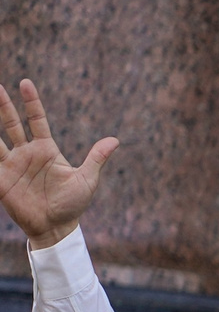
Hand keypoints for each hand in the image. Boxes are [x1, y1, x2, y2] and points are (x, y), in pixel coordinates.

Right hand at [0, 80, 116, 249]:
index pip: (37, 120)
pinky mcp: (2, 179)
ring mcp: (13, 165)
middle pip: (12, 124)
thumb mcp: (87, 180)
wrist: (56, 228)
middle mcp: (27, 153)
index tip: (25, 83)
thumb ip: (96, 159)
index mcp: (46, 150)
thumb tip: (115, 140)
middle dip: (4, 105)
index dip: (31, 102)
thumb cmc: (72, 205)